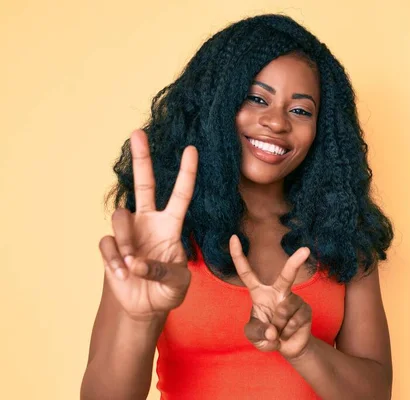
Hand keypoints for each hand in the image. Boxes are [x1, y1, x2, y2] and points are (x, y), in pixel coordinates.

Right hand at [98, 129, 197, 320]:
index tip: (192, 149)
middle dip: (142, 159)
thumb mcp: (178, 284)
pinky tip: (123, 274)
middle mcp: (149, 222)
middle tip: (138, 133)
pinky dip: (115, 260)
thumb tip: (137, 262)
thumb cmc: (167, 290)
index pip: (181, 195)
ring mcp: (129, 232)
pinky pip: (108, 243)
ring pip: (121, 217)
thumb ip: (164, 271)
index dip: (187, 173)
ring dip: (127, 242)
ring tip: (133, 266)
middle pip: (144, 184)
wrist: (145, 306)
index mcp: (171, 226)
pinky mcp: (112, 246)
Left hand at [229, 235, 313, 359]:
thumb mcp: (254, 336)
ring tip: (278, 331)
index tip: (233, 237)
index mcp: (259, 293)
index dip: (238, 256)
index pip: (246, 272)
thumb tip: (272, 331)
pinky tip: (287, 333)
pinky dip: (286, 333)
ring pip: (283, 311)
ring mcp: (294, 300)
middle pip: (286, 276)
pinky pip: (293, 322)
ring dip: (278, 327)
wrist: (288, 347)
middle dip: (295, 263)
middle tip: (305, 250)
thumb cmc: (267, 336)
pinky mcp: (305, 310)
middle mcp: (278, 292)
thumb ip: (257, 332)